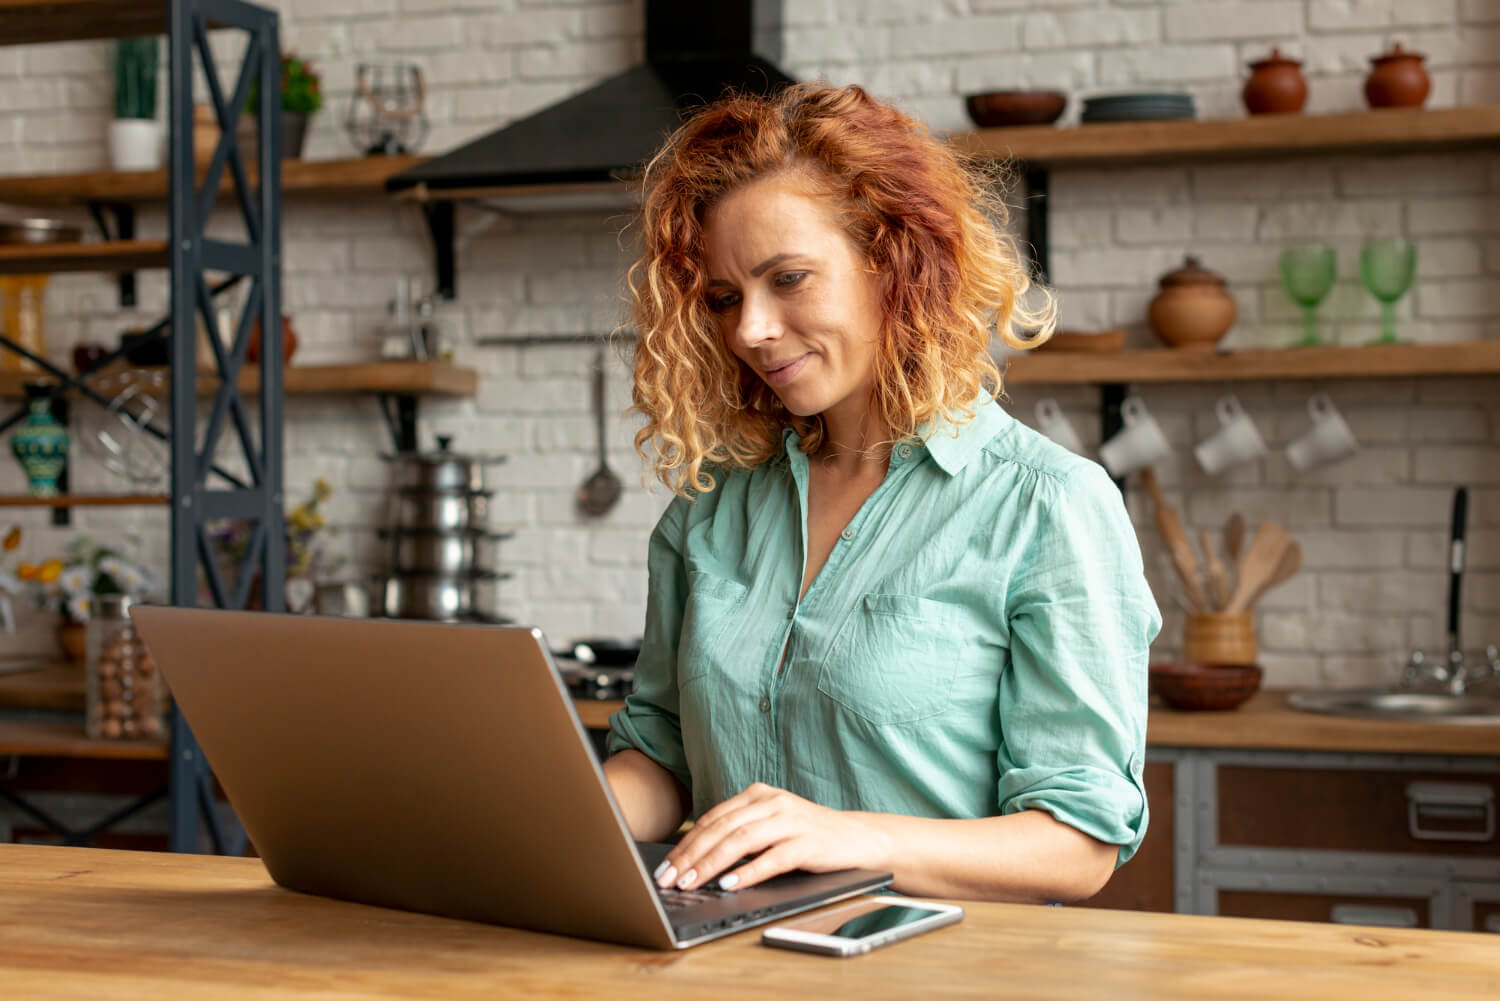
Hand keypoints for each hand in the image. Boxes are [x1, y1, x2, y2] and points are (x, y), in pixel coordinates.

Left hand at [654, 783, 887, 892]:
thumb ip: (740, 833)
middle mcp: (772, 802)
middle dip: (691, 856)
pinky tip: (730, 884)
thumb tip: (695, 860)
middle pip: (722, 828)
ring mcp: (791, 820)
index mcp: (758, 794)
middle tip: (669, 879)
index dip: (686, 843)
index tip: (665, 866)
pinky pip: (772, 857)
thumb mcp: (770, 825)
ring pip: (742, 840)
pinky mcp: (807, 843)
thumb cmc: (807, 836)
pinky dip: (748, 872)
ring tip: (691, 883)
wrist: (857, 837)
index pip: (713, 818)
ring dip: (712, 864)